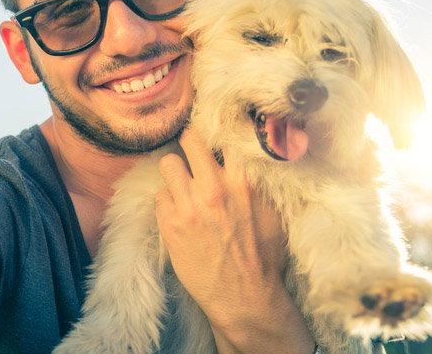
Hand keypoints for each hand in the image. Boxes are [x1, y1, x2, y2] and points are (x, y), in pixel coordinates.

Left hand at [154, 128, 313, 353]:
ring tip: (182, 186)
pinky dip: (168, 202)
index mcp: (243, 181)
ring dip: (175, 174)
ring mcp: (189, 205)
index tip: (212, 136)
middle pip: (188, 139)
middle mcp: (213, 188)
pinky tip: (180, 214)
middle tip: (191, 153)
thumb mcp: (272, 212)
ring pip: (167, 163)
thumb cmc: (263, 255)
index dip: (216, 134)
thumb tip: (247, 156)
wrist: (245, 296)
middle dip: (189, 144)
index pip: (221, 136)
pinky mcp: (170, 224)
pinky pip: (159, 195)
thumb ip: (257, 181)